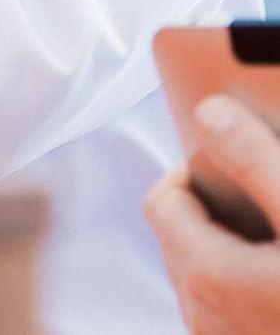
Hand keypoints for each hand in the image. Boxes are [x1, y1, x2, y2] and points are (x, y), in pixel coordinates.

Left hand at [145, 94, 279, 333]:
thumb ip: (255, 161)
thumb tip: (210, 113)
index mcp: (205, 274)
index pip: (163, 200)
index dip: (195, 173)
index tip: (236, 166)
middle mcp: (203, 315)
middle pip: (180, 238)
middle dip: (214, 210)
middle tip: (266, 196)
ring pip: (205, 276)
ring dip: (234, 249)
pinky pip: (231, 310)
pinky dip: (250, 286)